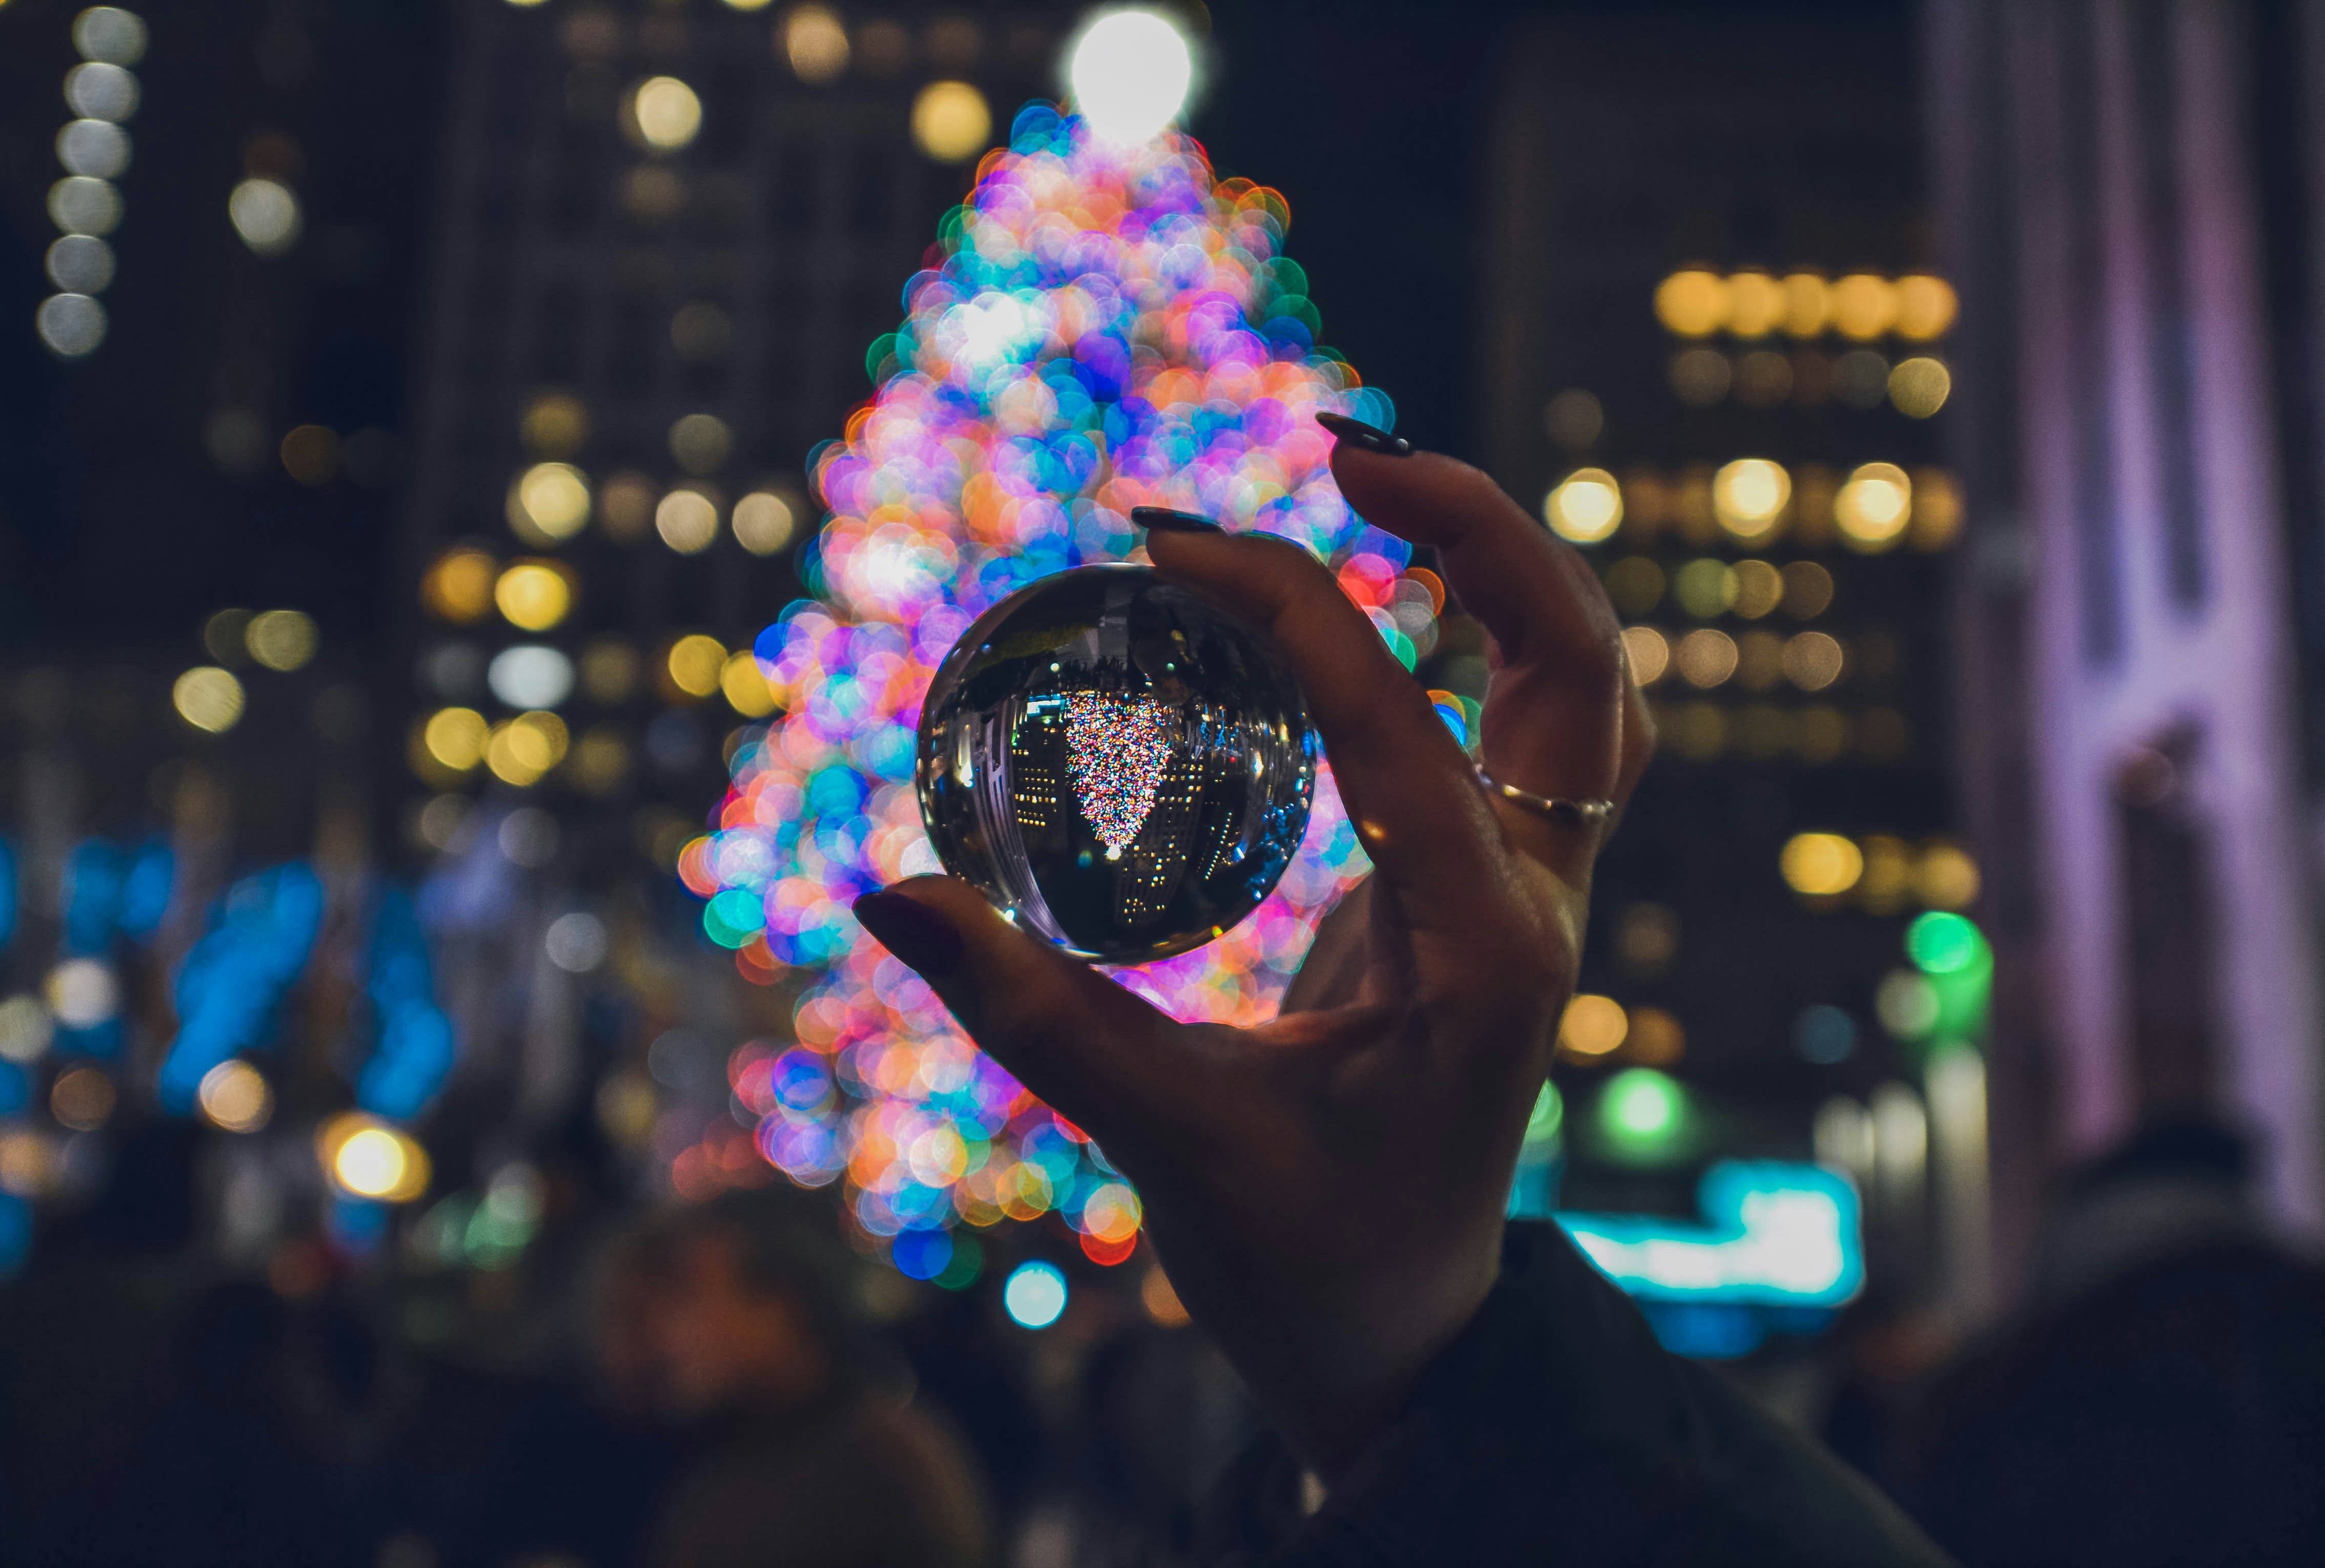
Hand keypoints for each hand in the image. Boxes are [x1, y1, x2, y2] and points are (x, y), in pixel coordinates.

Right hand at [854, 424, 1650, 1479]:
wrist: (1398, 1336)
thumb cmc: (1305, 1260)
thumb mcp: (1167, 1144)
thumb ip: (1035, 1016)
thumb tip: (892, 894)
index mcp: (1485, 966)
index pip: (1401, 739)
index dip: (1294, 616)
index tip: (1170, 545)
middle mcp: (1534, 911)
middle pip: (1577, 673)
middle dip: (1480, 538)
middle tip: (1340, 449)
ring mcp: (1530, 896)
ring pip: (1575, 690)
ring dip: (1497, 568)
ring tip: (1365, 475)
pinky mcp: (1492, 890)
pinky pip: (1516, 726)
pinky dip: (1465, 631)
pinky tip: (1366, 582)